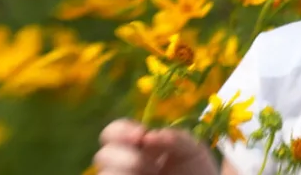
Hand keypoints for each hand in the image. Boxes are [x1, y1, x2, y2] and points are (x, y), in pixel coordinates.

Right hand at [94, 119, 218, 174]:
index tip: (141, 135)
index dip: (121, 130)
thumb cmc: (198, 174)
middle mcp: (125, 166)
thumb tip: (149, 136)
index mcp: (138, 148)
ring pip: (105, 174)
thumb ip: (176, 138)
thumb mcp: (193, 152)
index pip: (113, 133)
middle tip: (152, 167)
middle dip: (125, 156)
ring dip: (128, 172)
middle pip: (103, 155)